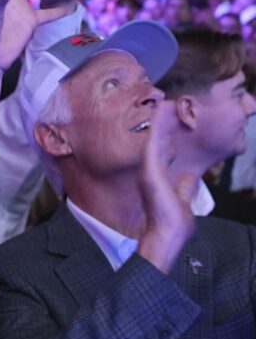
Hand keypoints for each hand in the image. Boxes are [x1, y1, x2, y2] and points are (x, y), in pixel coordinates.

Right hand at [138, 102, 196, 272]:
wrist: (167, 234)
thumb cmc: (174, 223)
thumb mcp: (182, 198)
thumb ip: (184, 186)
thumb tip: (189, 176)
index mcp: (157, 179)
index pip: (163, 153)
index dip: (168, 138)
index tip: (173, 124)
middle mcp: (150, 173)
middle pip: (157, 143)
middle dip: (163, 125)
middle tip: (168, 106)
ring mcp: (148, 170)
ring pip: (154, 140)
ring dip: (159, 122)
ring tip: (164, 103)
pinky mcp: (149, 170)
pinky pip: (153, 143)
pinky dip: (157, 128)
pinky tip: (161, 113)